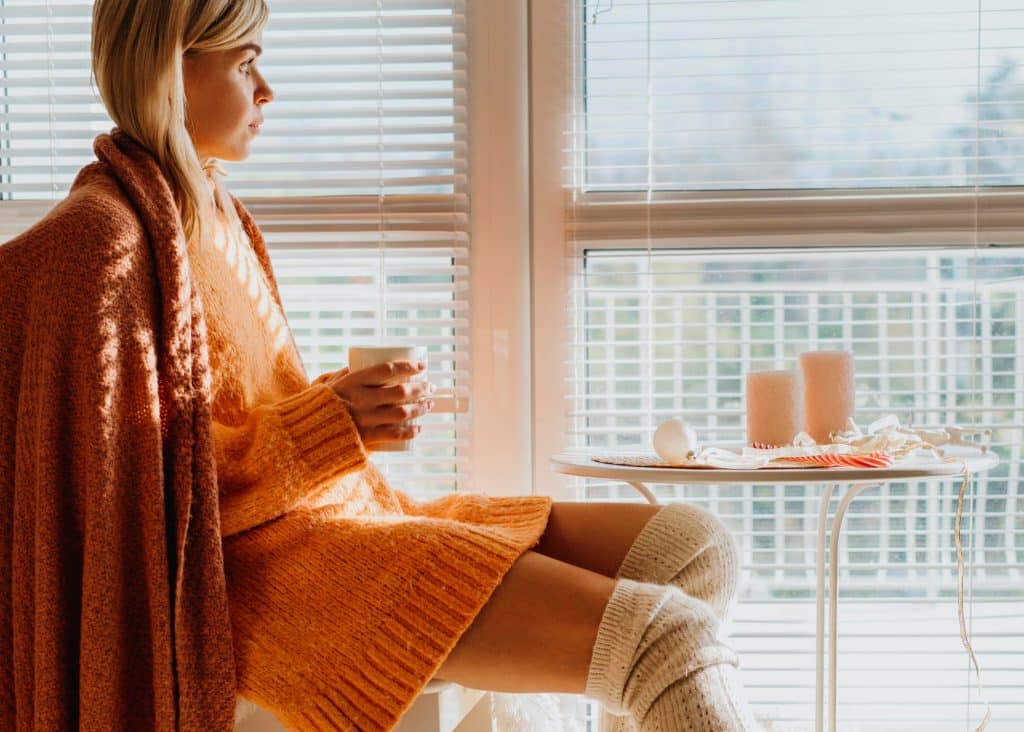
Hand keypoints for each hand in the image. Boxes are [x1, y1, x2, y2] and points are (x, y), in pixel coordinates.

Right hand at [321, 360, 435, 449]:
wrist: (305, 434)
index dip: (408, 367)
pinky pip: (394, 434)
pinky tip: (418, 428)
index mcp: (353, 382)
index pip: (388, 370)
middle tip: (430, 387)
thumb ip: (347, 375)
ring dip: (420, 409)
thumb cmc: (318, 405)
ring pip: (402, 413)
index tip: (422, 366)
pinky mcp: (366, 438)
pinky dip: (410, 431)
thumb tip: (364, 365)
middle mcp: (361, 399)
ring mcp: (365, 419)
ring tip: (429, 405)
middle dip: (420, 389)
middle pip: (400, 392)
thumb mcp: (329, 384)